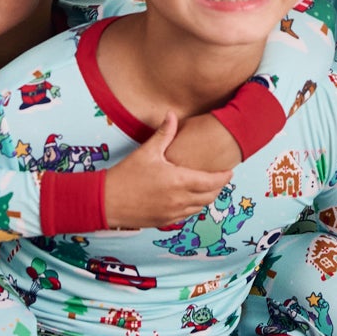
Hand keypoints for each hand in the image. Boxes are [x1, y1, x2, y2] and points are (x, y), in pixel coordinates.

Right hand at [102, 111, 232, 229]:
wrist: (106, 202)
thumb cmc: (126, 175)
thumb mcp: (146, 152)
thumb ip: (164, 134)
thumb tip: (172, 114)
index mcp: (179, 182)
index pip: (212, 182)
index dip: (224, 177)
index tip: (230, 171)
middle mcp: (179, 200)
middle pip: (210, 196)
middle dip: (218, 188)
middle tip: (220, 178)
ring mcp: (172, 213)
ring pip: (199, 208)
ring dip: (206, 198)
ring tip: (207, 187)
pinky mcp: (164, 221)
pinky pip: (186, 215)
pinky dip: (193, 207)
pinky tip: (189, 198)